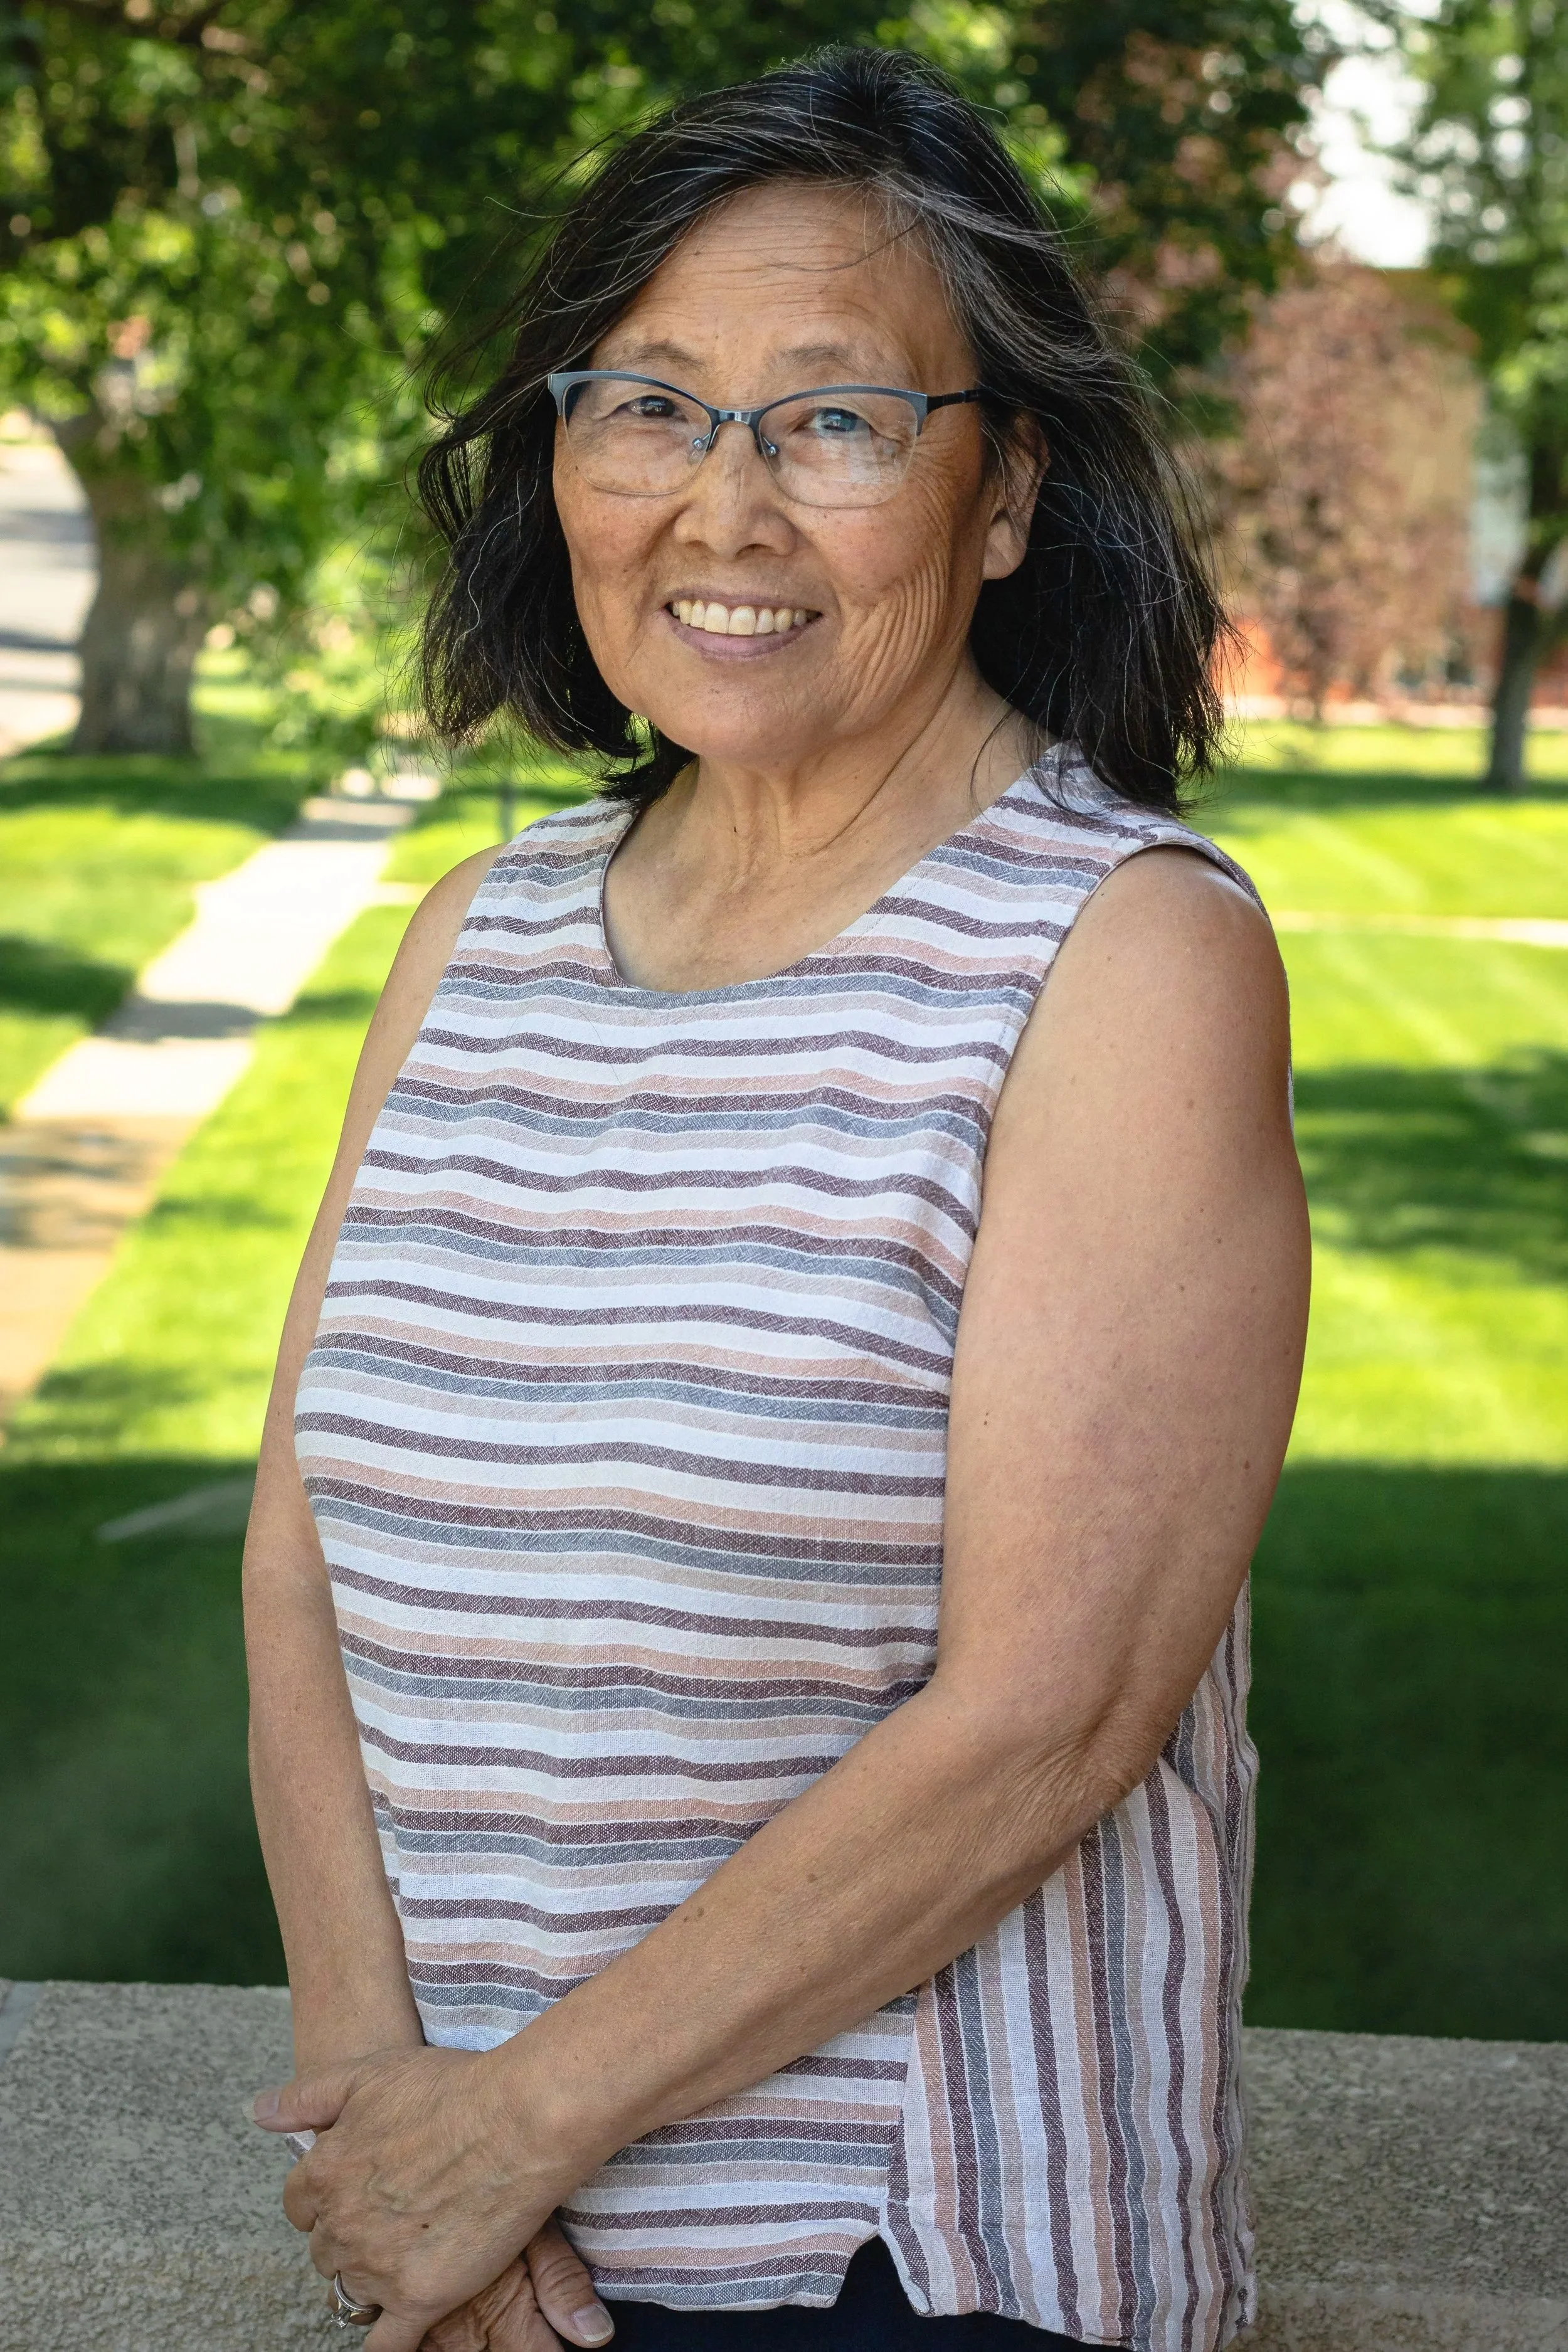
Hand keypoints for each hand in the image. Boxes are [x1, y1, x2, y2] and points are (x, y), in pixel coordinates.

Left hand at [254, 2043, 590, 2351]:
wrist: (518, 2122)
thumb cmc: (450, 2089)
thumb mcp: (369, 2072)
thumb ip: (307, 2097)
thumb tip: (258, 2113)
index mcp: (325, 2172)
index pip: (299, 2205)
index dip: (326, 2196)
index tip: (357, 2187)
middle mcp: (341, 2225)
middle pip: (326, 2250)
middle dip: (351, 2235)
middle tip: (394, 2213)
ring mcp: (377, 2267)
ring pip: (351, 2292)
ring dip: (370, 2278)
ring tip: (407, 2257)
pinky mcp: (418, 2298)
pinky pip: (385, 2345)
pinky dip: (386, 2344)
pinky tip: (396, 2332)